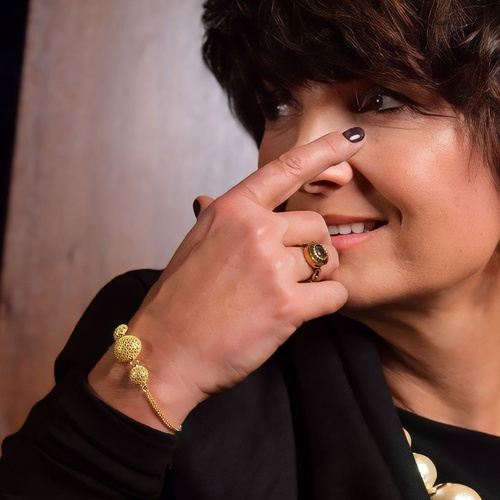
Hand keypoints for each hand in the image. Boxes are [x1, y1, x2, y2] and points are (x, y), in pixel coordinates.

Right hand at [89, 131, 362, 430]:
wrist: (165, 351)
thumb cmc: (179, 301)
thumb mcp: (193, 245)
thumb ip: (215, 220)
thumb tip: (205, 199)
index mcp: (231, 210)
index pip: (287, 168)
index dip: (325, 150)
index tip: (352, 137)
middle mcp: (255, 230)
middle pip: (318, 225)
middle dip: (312, 249)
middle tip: (290, 272)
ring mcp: (272, 266)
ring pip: (327, 259)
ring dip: (317, 277)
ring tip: (286, 292)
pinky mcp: (287, 305)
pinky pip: (335, 293)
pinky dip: (326, 302)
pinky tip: (299, 310)